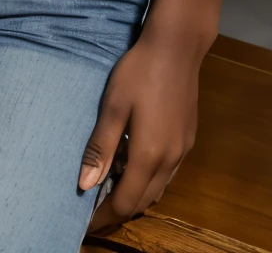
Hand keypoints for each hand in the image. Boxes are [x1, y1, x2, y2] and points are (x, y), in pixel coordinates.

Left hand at [81, 27, 200, 232]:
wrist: (177, 48)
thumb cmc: (139, 72)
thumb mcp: (113, 106)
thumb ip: (101, 147)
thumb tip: (85, 185)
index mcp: (149, 155)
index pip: (124, 203)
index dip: (104, 217)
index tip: (84, 223)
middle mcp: (170, 161)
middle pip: (142, 202)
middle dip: (118, 209)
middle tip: (93, 207)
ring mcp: (182, 151)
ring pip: (157, 189)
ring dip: (135, 194)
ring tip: (110, 183)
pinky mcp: (187, 140)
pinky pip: (167, 174)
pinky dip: (149, 179)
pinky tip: (133, 161)